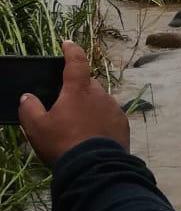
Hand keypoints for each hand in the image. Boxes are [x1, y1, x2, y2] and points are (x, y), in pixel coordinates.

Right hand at [19, 41, 129, 166]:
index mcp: (79, 90)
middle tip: (66, 106)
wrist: (94, 166)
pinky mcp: (122, 123)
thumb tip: (27, 97)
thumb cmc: (63, 143)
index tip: (68, 43)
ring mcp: (114, 108)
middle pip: (88, 84)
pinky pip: (109, 116)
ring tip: (78, 126)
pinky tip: (92, 135)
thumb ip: (29, 109)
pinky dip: (101, 120)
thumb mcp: (37, 128)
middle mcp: (100, 93)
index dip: (71, 51)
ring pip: (100, 100)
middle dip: (78, 89)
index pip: (76, 62)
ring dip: (90, 107)